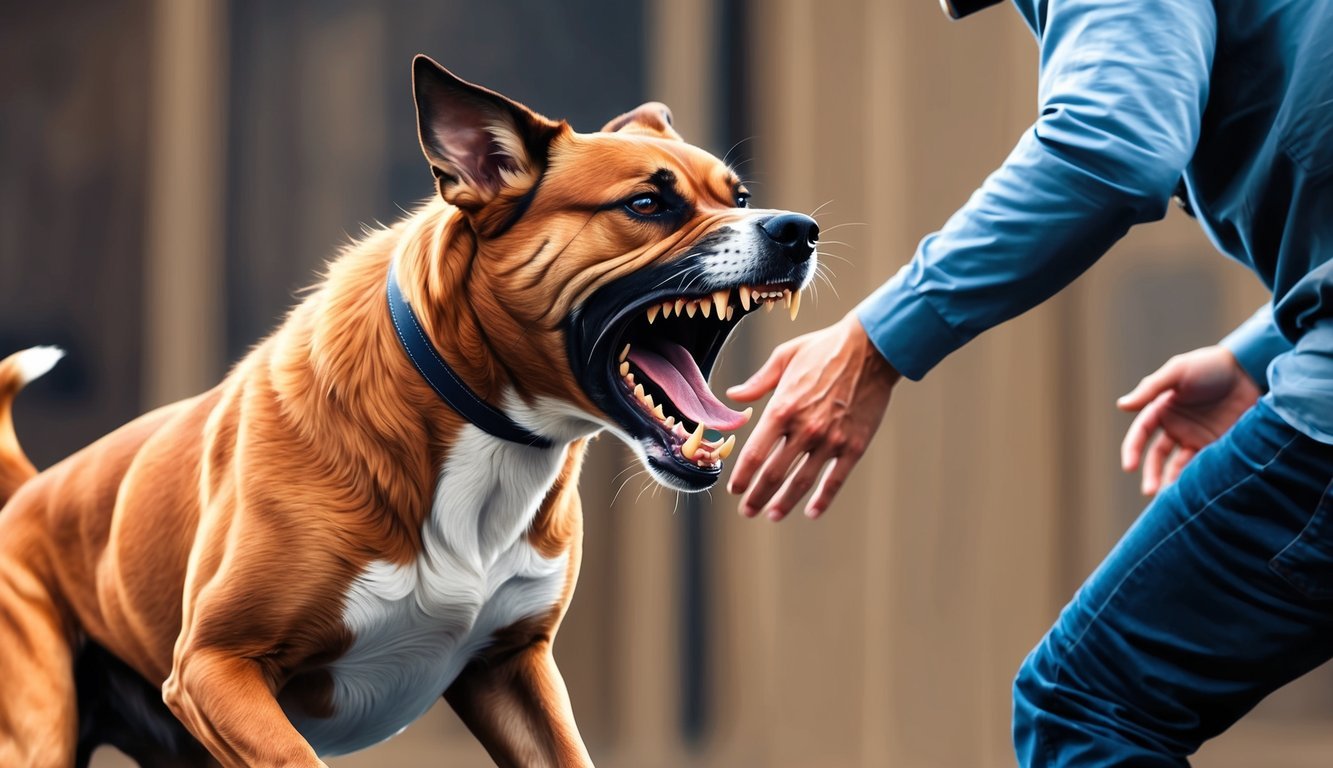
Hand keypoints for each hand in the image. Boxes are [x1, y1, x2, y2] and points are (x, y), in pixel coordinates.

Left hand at [725, 313, 899, 520]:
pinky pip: (835, 480)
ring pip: (801, 482)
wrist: (872, 349)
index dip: (742, 476)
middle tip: (747, 511)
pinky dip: (822, 500)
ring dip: (783, 503)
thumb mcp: (785, 357)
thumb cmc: (826, 349)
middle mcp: (803, 430)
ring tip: (772, 515)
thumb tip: (733, 396)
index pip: (754, 454)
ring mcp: (830, 441)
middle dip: (756, 497)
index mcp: (782, 409)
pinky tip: (811, 511)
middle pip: (773, 475)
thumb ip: (758, 382)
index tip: (735, 488)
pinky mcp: (854, 446)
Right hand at [1117, 345, 1259, 494]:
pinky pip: (1205, 466)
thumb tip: (1121, 405)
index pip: (1140, 435)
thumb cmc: (1211, 365)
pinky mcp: (1219, 446)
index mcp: (1162, 410)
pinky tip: (1195, 490)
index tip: (1129, 467)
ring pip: (1179, 466)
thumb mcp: (1178, 371)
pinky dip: (1197, 479)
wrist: (1252, 369)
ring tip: (1172, 498)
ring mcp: (1198, 438)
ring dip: (1172, 482)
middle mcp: (1176, 427)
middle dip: (1151, 474)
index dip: (1132, 450)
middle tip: (1149, 490)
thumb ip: (1151, 388)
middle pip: (1157, 457)